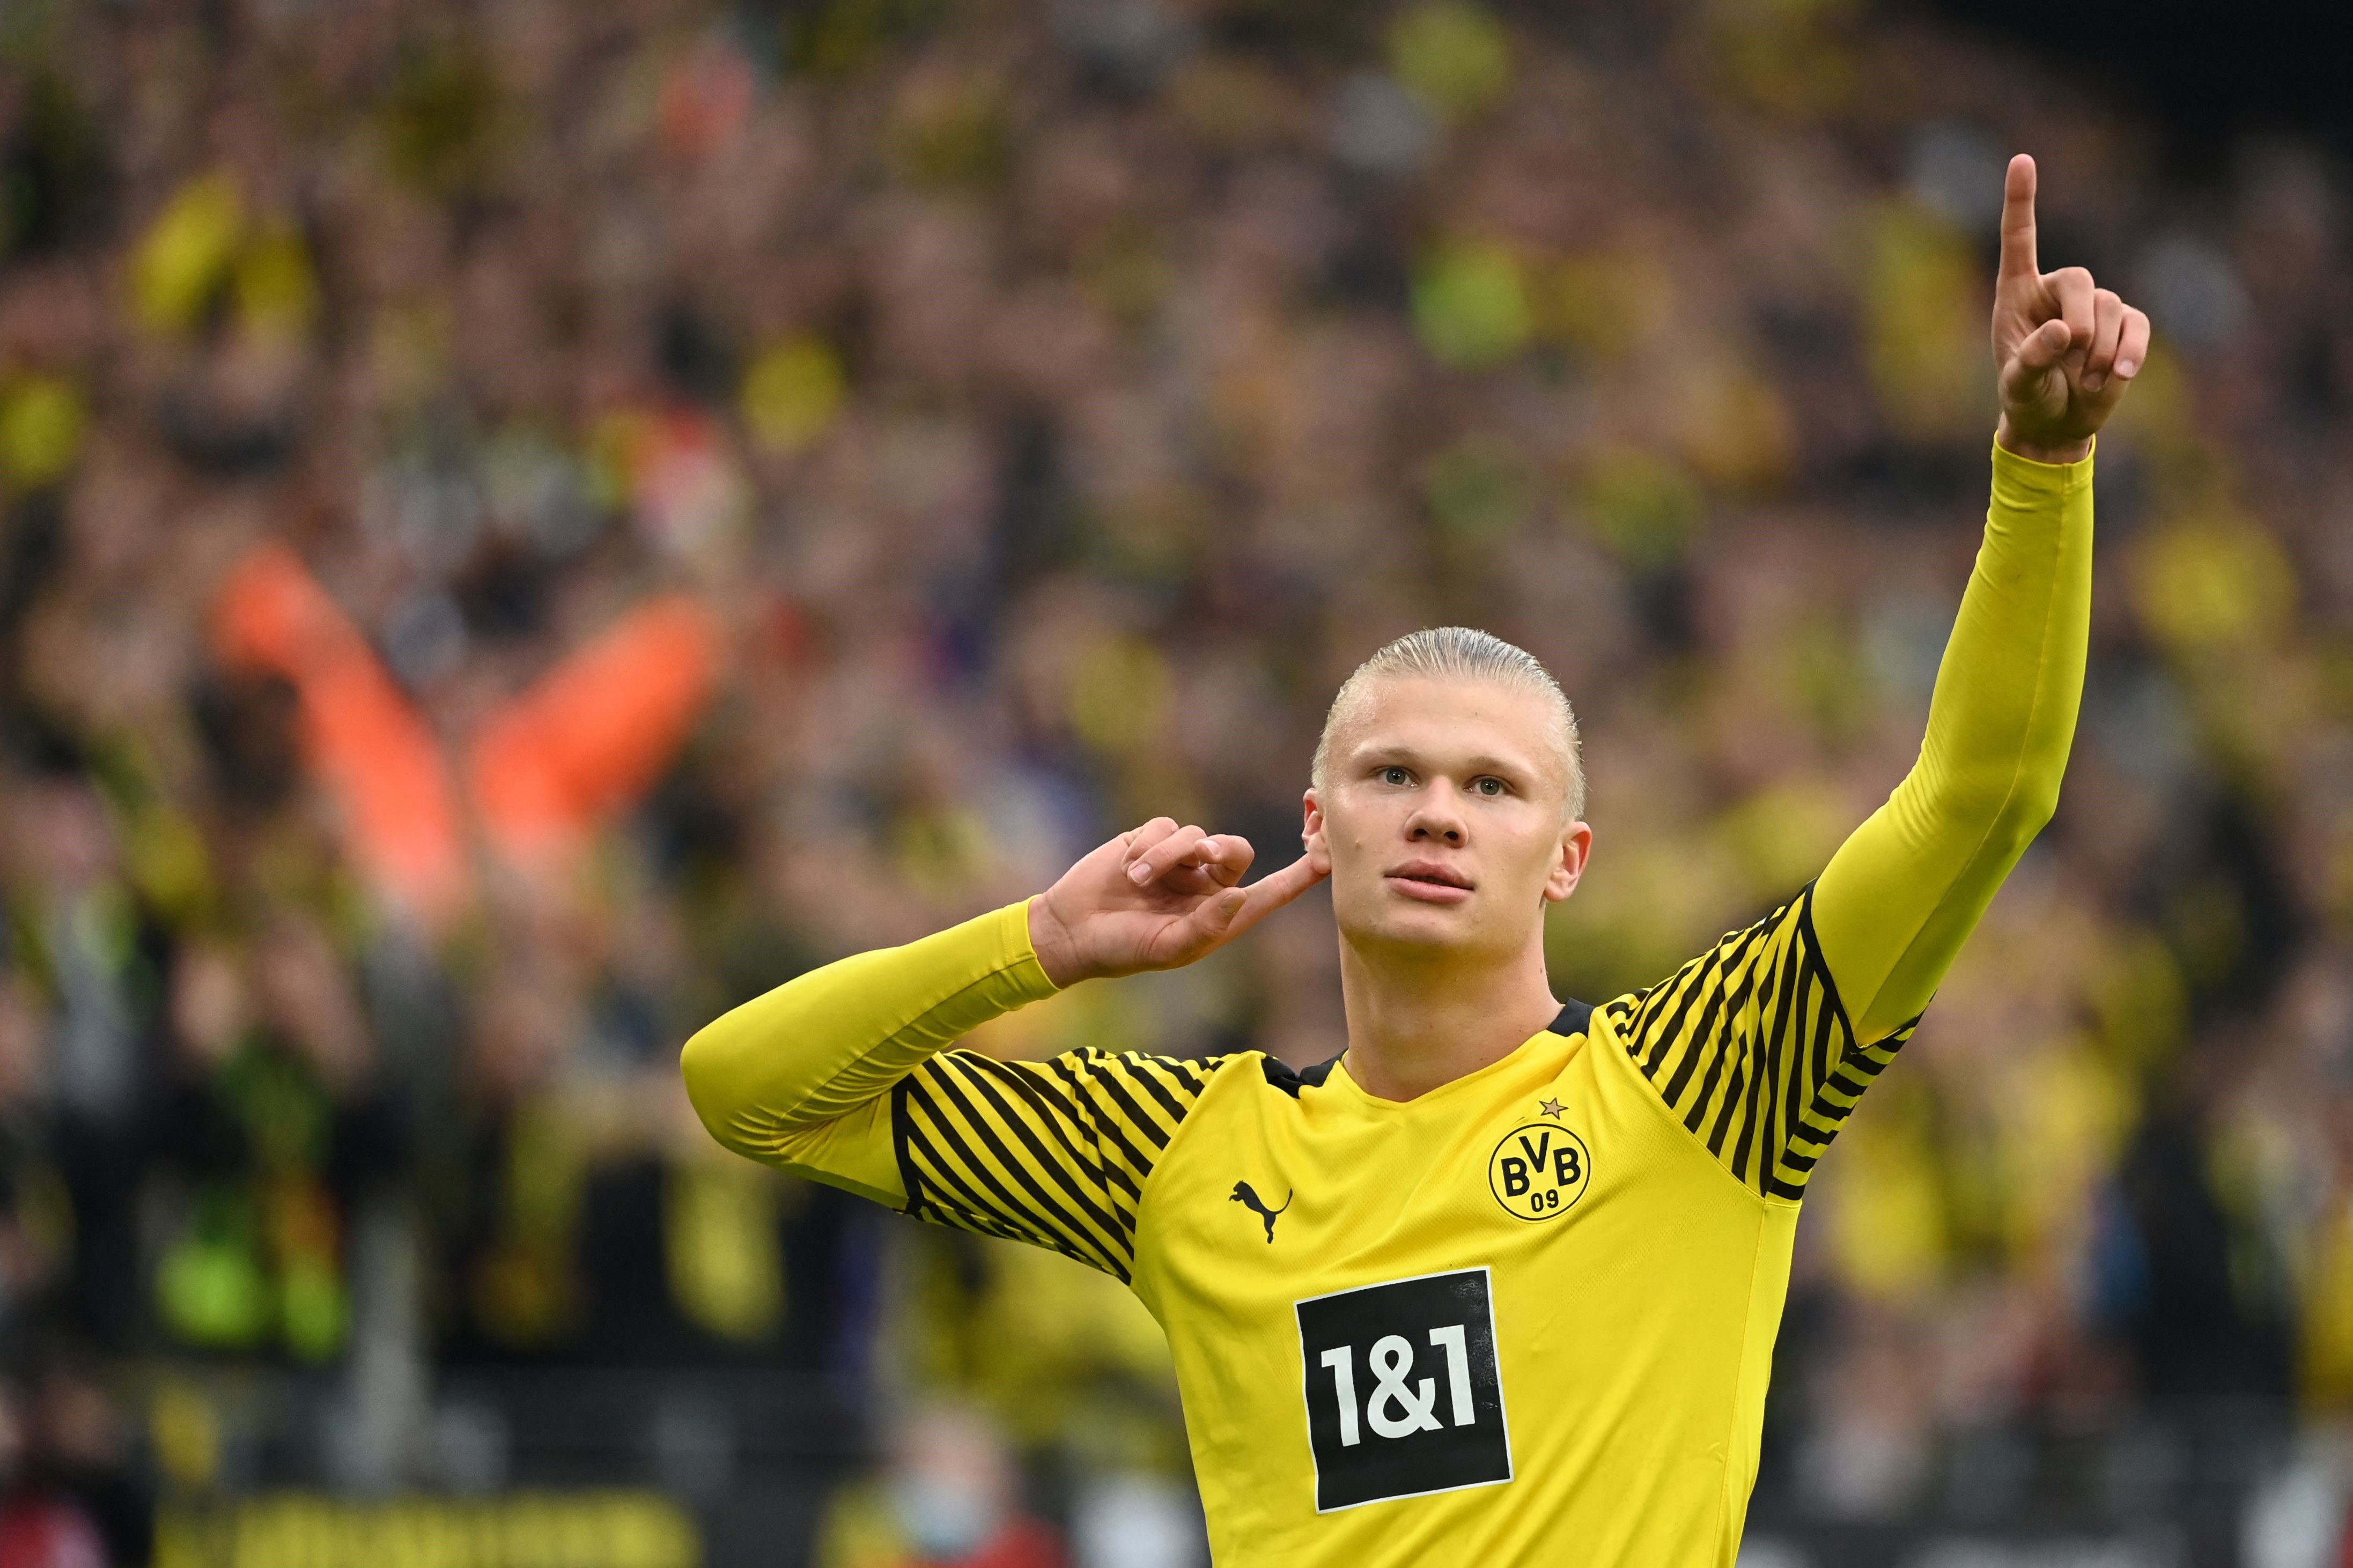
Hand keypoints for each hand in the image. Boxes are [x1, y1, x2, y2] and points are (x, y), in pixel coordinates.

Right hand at [1027, 818, 1328, 986]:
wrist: (1071, 931)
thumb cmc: (1124, 950)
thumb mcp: (1167, 947)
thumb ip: (1207, 925)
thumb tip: (1241, 894)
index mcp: (1219, 915)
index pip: (1270, 892)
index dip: (1300, 876)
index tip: (1329, 857)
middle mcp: (1205, 886)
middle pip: (1237, 849)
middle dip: (1224, 849)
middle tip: (1205, 856)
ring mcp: (1179, 862)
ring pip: (1196, 836)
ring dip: (1168, 856)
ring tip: (1138, 881)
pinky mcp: (1150, 842)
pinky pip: (1166, 828)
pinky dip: (1149, 847)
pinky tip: (1127, 868)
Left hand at [1991, 154, 2151, 464]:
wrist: (2055, 424)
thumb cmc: (2026, 399)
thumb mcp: (2016, 385)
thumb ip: (2031, 359)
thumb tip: (2066, 331)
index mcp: (2017, 293)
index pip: (2020, 239)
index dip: (2021, 200)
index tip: (2021, 160)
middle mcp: (2057, 292)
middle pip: (2081, 279)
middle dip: (2082, 319)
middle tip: (2074, 354)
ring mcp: (2095, 306)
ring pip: (2111, 308)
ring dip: (2099, 351)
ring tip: (2083, 381)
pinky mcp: (2125, 327)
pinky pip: (2137, 326)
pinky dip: (2129, 352)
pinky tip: (2116, 377)